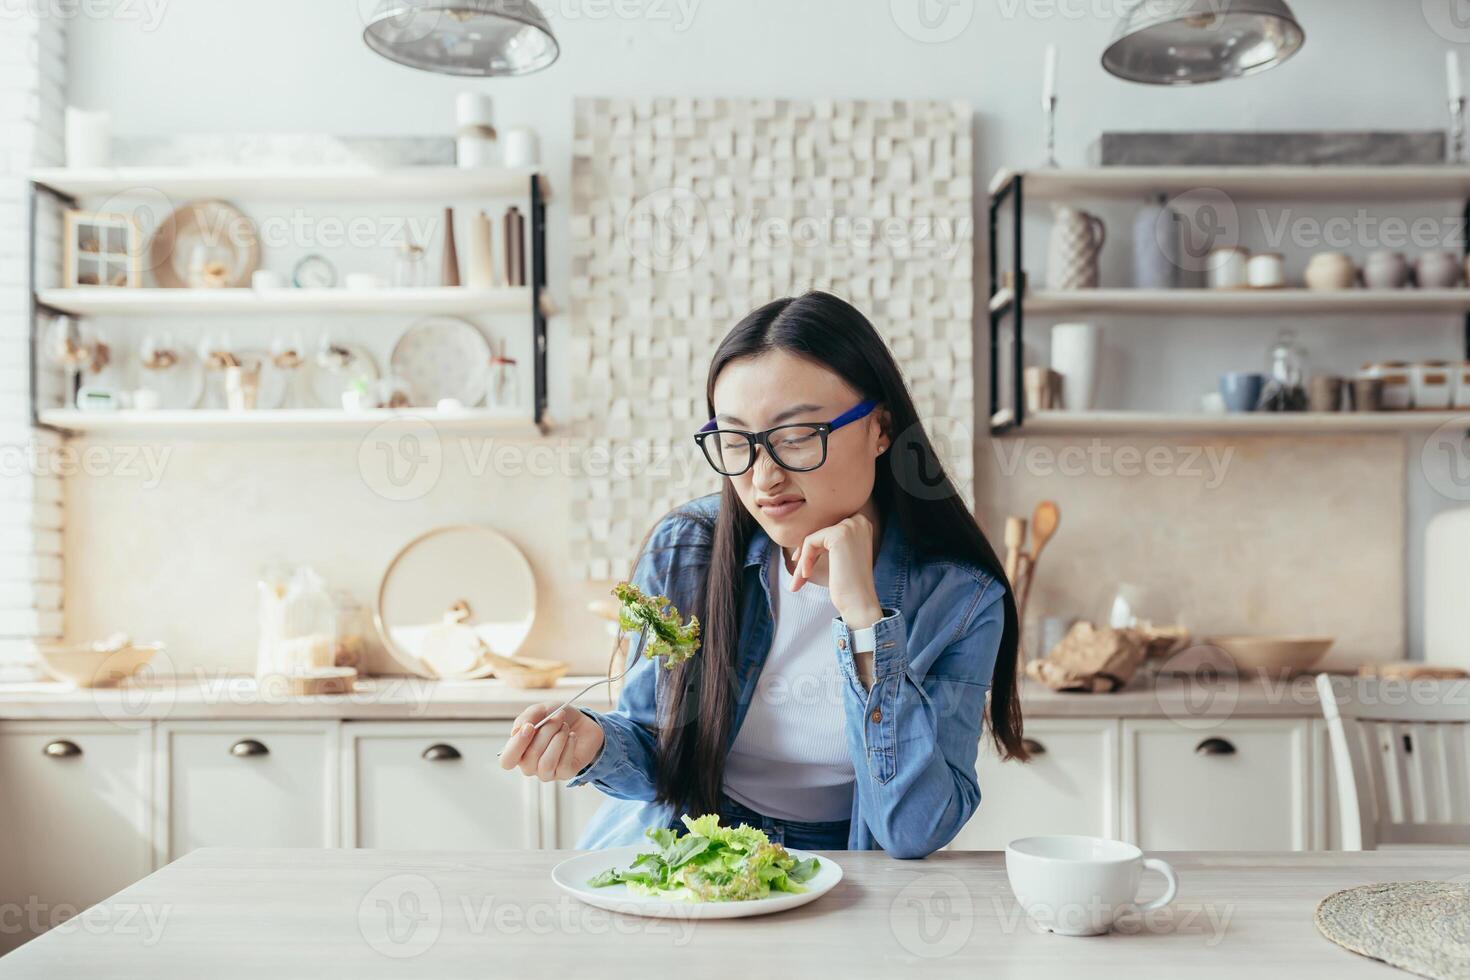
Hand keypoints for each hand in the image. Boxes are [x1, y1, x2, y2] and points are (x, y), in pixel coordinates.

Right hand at [498, 702, 605, 780]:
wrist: (584, 722)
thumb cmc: (557, 718)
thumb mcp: (541, 710)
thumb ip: (527, 717)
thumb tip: (515, 731)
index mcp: (519, 751)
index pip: (507, 761)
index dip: (516, 745)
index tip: (529, 727)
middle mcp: (530, 765)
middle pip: (529, 757)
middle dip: (546, 732)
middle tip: (558, 716)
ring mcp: (547, 772)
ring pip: (546, 763)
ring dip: (558, 740)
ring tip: (565, 726)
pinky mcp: (565, 773)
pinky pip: (563, 764)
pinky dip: (568, 745)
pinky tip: (572, 736)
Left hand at [790, 513, 883, 627]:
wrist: (859, 602)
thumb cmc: (848, 584)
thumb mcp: (841, 556)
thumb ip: (829, 540)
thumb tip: (804, 534)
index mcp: (861, 524)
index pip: (826, 530)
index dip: (813, 547)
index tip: (803, 565)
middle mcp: (859, 521)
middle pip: (819, 532)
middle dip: (806, 554)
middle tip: (799, 577)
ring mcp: (850, 526)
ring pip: (813, 538)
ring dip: (803, 560)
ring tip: (799, 580)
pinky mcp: (839, 534)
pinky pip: (810, 542)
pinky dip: (805, 559)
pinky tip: (807, 575)